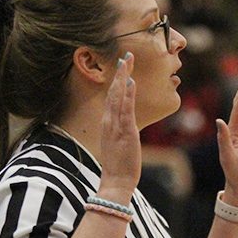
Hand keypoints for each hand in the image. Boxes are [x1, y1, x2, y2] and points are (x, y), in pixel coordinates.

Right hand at [98, 53, 140, 204]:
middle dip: (119, 73)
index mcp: (107, 124)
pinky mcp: (125, 132)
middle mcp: (109, 122)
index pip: (111, 97)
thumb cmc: (119, 165)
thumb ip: (119, 130)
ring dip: (123, 78)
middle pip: (113, 92)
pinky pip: (125, 110)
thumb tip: (125, 123)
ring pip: (118, 97)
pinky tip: (130, 83)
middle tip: (126, 56)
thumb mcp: (117, 143)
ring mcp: (116, 126)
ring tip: (127, 61)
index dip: (117, 81)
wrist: (116, 181)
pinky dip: (127, 95)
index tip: (123, 66)